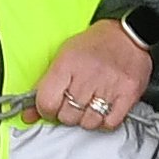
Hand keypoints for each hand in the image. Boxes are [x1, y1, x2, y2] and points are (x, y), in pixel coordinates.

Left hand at [32, 20, 154, 130]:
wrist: (129, 35)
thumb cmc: (94, 46)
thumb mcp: (63, 57)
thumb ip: (44, 87)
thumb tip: (28, 115)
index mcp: (66, 64)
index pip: (47, 102)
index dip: (46, 110)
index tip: (51, 108)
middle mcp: (87, 75)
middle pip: (67, 116)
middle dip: (67, 114)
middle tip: (73, 103)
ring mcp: (109, 86)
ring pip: (88, 123)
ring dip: (86, 119)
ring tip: (90, 105)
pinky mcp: (127, 95)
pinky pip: (110, 123)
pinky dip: (105, 122)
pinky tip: (104, 109)